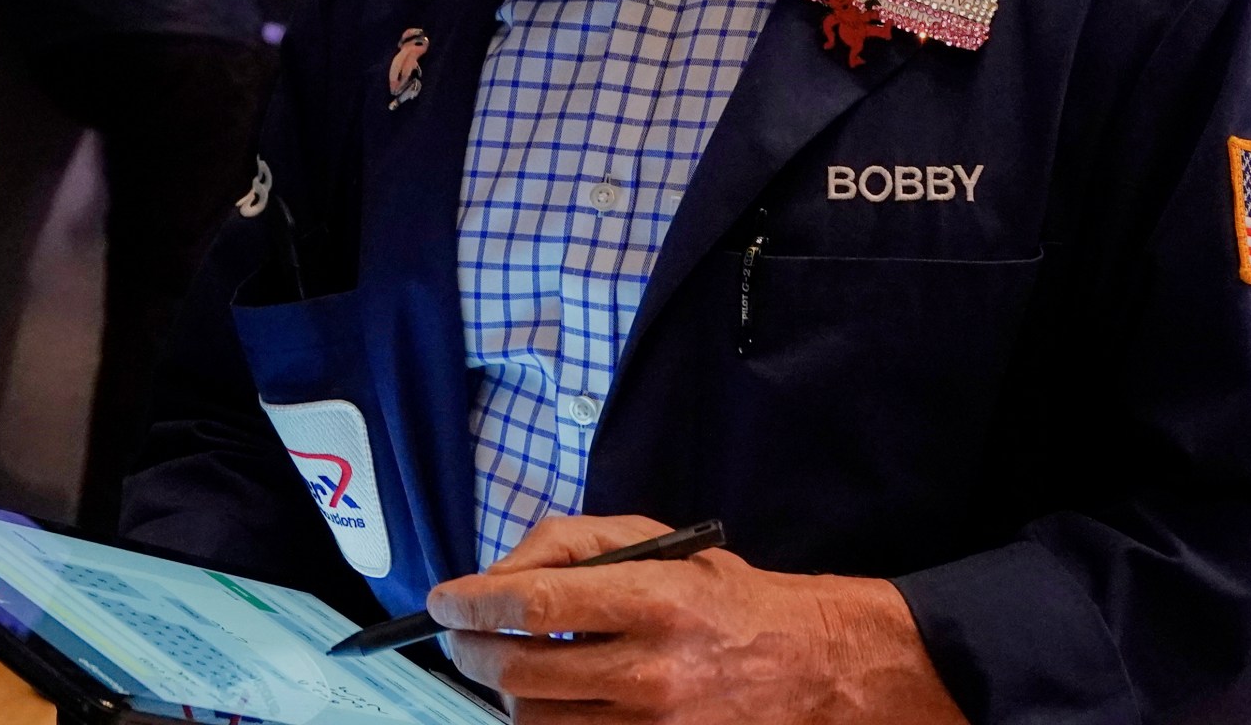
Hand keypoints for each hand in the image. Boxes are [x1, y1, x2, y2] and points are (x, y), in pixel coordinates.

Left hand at [429, 514, 967, 724]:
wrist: (806, 664)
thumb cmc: (725, 596)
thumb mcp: (660, 544)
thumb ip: (575, 545)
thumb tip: (501, 573)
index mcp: (653, 598)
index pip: (534, 603)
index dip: (472, 603)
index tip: (443, 600)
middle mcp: (649, 666)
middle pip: (518, 669)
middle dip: (469, 649)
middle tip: (457, 634)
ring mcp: (650, 721)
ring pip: (532, 715)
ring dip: (503, 688)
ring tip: (508, 660)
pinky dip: (541, 717)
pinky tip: (545, 691)